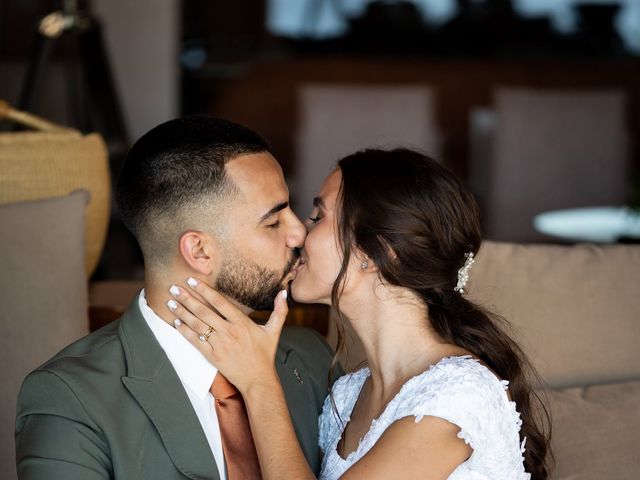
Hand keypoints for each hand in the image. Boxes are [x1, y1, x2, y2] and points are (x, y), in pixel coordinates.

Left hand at [167, 277, 288, 393]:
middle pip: (204, 311)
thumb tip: (284, 292)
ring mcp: (220, 344)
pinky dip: (185, 331)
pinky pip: (196, 341)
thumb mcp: (274, 331)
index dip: (205, 290)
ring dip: (182, 313)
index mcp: (242, 323)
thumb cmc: (265, 354)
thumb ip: (279, 310)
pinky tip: (176, 323)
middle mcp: (229, 331)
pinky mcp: (213, 356)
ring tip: (170, 302)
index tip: (192, 281)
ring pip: (197, 325)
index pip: (220, 302)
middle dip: (187, 298)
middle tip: (174, 288)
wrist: (258, 379)